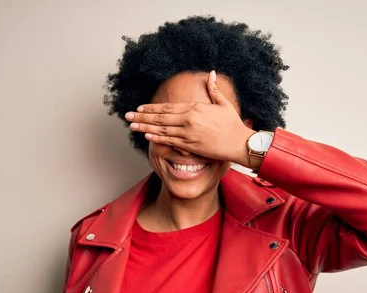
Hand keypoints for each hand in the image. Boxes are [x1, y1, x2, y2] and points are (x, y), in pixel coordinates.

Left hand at [125, 70, 255, 166]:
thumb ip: (214, 89)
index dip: (152, 107)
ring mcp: (188, 133)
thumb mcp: (223, 104)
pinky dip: (157, 138)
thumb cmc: (232, 124)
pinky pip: (170, 141)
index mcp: (195, 108)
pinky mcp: (190, 145)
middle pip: (160, 117)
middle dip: (142, 116)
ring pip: (161, 129)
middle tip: (128, 116)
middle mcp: (189, 120)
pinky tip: (146, 136)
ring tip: (132, 126)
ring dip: (145, 127)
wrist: (239, 143)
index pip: (168, 107)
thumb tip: (212, 73)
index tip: (140, 107)